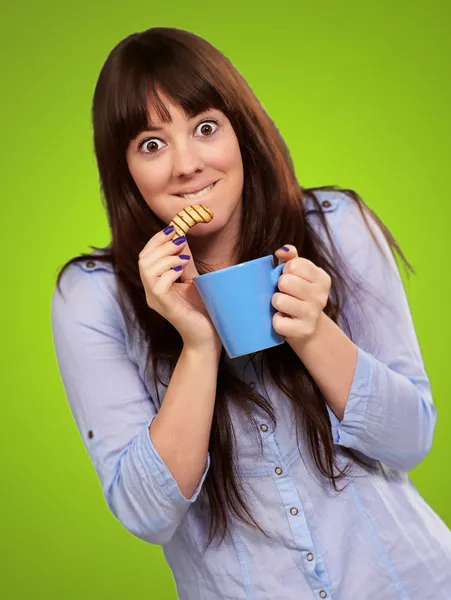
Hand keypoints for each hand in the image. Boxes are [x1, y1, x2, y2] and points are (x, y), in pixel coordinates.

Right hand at [138, 228, 221, 351]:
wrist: (207, 337)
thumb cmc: (201, 310)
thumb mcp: (192, 279)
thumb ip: (184, 260)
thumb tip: (181, 236)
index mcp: (155, 285)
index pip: (146, 256)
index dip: (156, 240)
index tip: (173, 228)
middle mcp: (151, 292)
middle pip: (143, 260)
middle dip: (161, 244)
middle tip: (180, 240)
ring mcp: (156, 301)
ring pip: (147, 270)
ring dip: (166, 256)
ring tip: (183, 256)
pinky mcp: (165, 307)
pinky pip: (158, 285)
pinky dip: (169, 272)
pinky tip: (182, 269)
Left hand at [271, 245, 330, 344]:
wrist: (307, 328)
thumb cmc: (298, 295)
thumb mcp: (297, 273)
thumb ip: (291, 257)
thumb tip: (282, 251)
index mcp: (322, 278)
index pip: (292, 265)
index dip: (285, 271)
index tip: (291, 279)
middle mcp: (321, 296)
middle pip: (285, 282)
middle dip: (279, 288)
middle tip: (286, 294)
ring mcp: (313, 314)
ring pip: (279, 300)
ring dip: (276, 304)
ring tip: (285, 307)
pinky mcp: (304, 330)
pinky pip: (279, 322)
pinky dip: (277, 322)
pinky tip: (285, 320)